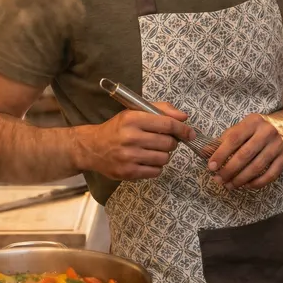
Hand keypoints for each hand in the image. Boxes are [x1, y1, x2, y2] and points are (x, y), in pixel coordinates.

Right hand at [75, 104, 195, 180]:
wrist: (92, 147)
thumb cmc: (118, 128)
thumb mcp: (135, 112)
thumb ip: (161, 110)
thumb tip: (184, 118)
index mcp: (133, 118)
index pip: (167, 124)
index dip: (183, 129)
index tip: (190, 133)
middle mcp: (130, 137)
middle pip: (168, 143)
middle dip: (171, 142)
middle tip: (163, 141)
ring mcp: (129, 156)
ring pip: (164, 158)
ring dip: (163, 155)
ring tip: (152, 150)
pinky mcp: (128, 172)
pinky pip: (156, 171)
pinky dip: (156, 167)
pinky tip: (146, 160)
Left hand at [207, 113, 282, 189]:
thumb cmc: (260, 129)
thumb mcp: (244, 127)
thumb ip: (224, 139)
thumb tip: (204, 152)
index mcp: (253, 122)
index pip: (234, 139)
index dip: (220, 154)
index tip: (210, 166)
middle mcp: (267, 132)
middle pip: (245, 155)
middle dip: (229, 170)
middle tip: (218, 179)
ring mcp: (278, 145)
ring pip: (257, 167)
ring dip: (240, 179)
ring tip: (229, 185)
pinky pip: (270, 175)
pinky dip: (256, 183)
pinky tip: (246, 186)